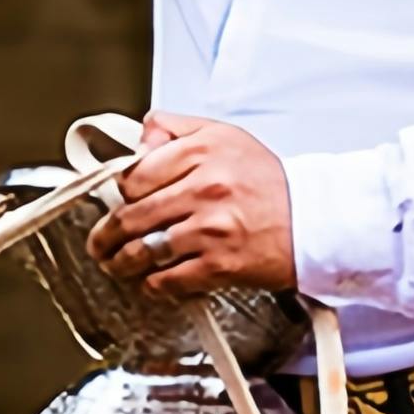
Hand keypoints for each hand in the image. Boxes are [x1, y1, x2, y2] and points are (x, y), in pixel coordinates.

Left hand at [100, 114, 300, 303]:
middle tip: (100, 243)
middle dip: (107, 235)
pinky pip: (168, 279)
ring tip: (115, 264)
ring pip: (144, 250)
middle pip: (132, 215)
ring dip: (122, 262)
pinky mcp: (219, 265)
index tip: (120, 201)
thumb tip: (138, 139)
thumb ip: (176, 129)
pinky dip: (153, 284)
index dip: (121, 192)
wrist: (313, 221)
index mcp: (202, 152)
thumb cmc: (268, 183)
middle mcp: (205, 188)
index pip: (134, 175)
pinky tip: (151, 281)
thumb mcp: (224, 136)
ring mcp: (210, 230)